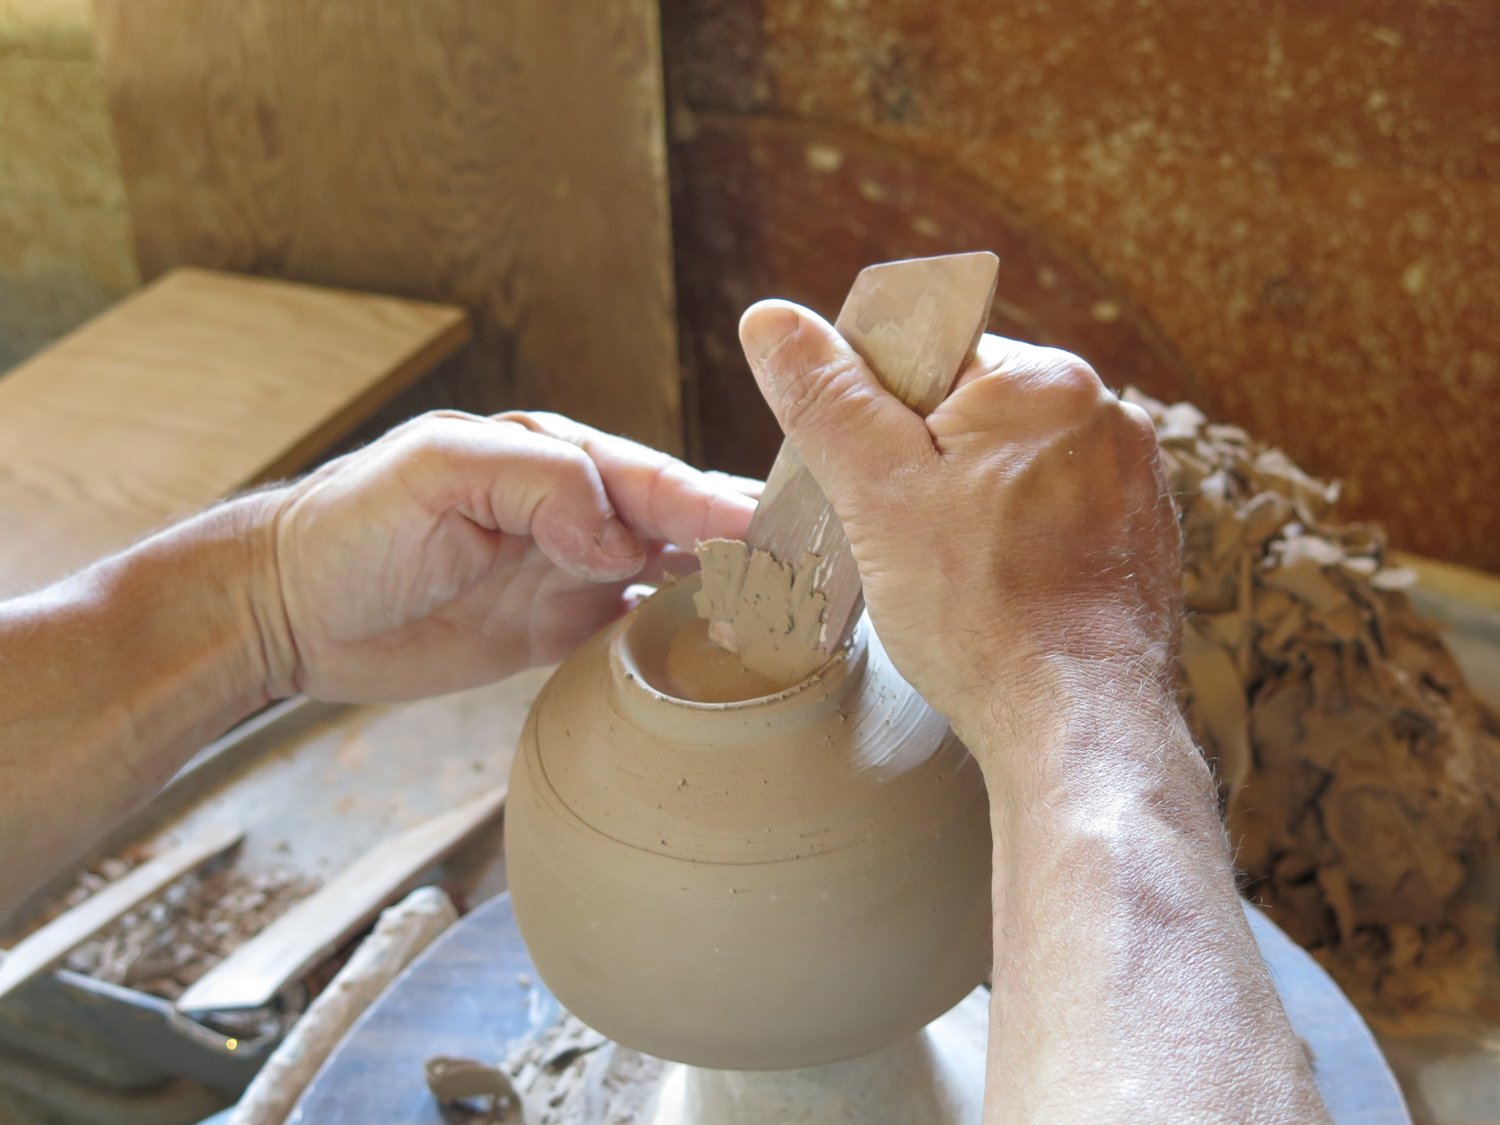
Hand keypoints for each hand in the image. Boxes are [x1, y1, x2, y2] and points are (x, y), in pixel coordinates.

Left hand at [254, 411, 755, 701]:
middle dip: (745, 544)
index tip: (773, 537)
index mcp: (552, 457)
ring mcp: (567, 571)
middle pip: (679, 525)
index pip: (653, 479)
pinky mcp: (552, 628)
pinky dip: (681, 637)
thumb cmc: (351, 528)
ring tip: (792, 614)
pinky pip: (633, 630)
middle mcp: (572, 509)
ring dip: (726, 591)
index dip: (714, 508)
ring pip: (670, 576)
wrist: (288, 611)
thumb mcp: (433, 473)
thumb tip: (618, 534)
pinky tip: (725, 653)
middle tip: (815, 573)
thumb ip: (533, 482)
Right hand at [737, 301, 1179, 762]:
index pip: (929, 354)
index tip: (872, 481)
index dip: (878, 416)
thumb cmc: (980, 614)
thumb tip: (772, 320)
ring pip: (1014, 466)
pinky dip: (1019, 541)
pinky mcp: (1142, 536)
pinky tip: (1000, 591)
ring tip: (955, 574)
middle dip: (926, 465)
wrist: (1078, 724)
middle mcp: (1106, 414)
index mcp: (1045, 380)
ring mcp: (1133, 478)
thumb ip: (827, 399)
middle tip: (906, 538)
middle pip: (973, 411)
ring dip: (972, 504)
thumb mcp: (876, 493)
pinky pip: (1057, 512)